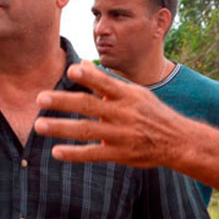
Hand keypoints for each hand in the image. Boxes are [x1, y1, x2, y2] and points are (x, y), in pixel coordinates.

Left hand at [34, 60, 185, 167]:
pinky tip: (56, 152)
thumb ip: (106, 81)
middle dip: (63, 102)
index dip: (89, 77)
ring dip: (61, 128)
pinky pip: (93, 154)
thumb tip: (82, 64)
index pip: (105, 83)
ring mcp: (121, 134)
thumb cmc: (152, 113)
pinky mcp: (120, 154)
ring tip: (39, 126)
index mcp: (127, 95)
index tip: (71, 70)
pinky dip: (74, 154)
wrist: (178, 142)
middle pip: (89, 106)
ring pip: (86, 130)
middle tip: (40, 99)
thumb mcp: (135, 93)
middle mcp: (123, 113)